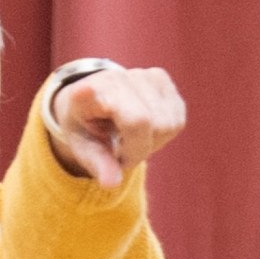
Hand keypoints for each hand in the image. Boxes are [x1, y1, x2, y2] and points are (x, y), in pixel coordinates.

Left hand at [47, 62, 186, 184]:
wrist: (93, 96)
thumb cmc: (86, 125)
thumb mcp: (83, 147)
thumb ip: (98, 164)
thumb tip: (112, 184)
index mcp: (87, 93)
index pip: (120, 113)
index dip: (111, 114)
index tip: (90, 106)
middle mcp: (116, 77)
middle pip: (147, 124)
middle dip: (137, 149)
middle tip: (120, 150)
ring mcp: (141, 74)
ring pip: (167, 124)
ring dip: (151, 141)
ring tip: (129, 136)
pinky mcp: (161, 78)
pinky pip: (176, 119)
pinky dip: (162, 131)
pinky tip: (145, 125)